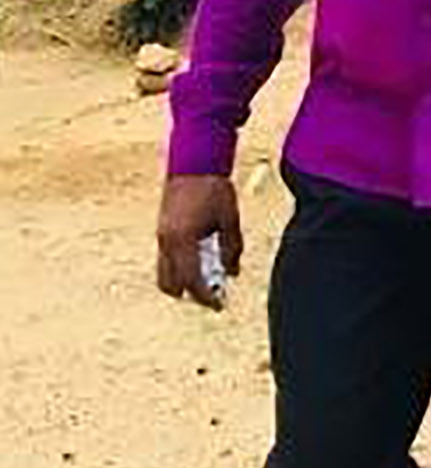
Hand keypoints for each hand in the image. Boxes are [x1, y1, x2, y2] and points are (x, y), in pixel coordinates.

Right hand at [155, 174, 242, 308]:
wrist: (193, 163)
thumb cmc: (214, 189)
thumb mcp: (229, 219)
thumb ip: (231, 248)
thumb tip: (232, 273)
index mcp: (183, 240)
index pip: (191, 280)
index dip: (204, 296)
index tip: (218, 305)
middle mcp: (166, 241)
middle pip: (170, 283)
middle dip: (189, 294)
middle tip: (213, 295)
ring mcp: (161, 235)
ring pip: (164, 272)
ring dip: (183, 280)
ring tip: (209, 278)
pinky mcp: (162, 230)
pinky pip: (167, 258)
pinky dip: (181, 266)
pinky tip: (202, 260)